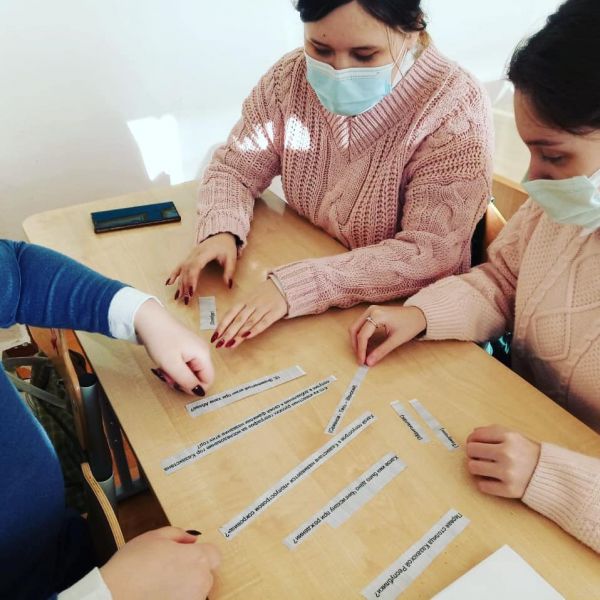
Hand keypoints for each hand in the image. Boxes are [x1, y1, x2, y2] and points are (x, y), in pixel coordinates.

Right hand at [100, 527, 219, 599]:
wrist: (113, 595)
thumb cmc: (132, 565)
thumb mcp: (155, 537)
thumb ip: (179, 534)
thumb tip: (192, 539)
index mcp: (197, 558)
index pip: (215, 555)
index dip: (202, 553)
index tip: (188, 555)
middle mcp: (199, 582)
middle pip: (206, 574)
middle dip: (193, 571)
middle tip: (171, 570)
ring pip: (197, 592)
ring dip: (186, 588)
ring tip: (163, 585)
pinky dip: (177, 599)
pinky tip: (161, 596)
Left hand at [135, 299, 214, 395]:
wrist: (149, 319)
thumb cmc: (161, 340)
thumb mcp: (172, 365)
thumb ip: (187, 381)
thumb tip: (200, 392)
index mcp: (203, 355)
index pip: (208, 381)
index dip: (193, 388)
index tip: (177, 384)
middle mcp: (203, 351)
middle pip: (199, 376)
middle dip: (183, 381)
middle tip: (167, 377)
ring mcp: (195, 348)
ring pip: (191, 370)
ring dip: (177, 374)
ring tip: (164, 369)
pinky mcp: (186, 346)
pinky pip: (186, 363)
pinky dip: (175, 367)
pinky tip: (165, 362)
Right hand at [166, 233, 237, 303]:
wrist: (221, 235)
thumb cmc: (226, 247)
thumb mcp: (232, 258)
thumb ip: (229, 271)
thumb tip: (228, 285)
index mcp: (206, 253)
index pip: (196, 266)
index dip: (192, 279)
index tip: (191, 291)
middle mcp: (195, 254)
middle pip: (187, 270)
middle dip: (185, 285)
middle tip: (185, 299)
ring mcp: (190, 255)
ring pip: (182, 270)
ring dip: (179, 283)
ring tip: (177, 297)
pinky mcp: (189, 257)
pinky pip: (179, 266)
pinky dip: (173, 274)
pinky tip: (168, 283)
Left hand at [211, 279, 287, 348]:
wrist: (284, 285)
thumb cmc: (264, 293)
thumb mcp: (250, 298)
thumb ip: (240, 310)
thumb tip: (226, 324)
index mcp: (244, 300)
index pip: (230, 314)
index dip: (221, 326)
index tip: (214, 337)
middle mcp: (252, 304)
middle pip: (237, 320)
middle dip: (227, 333)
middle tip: (219, 344)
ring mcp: (263, 308)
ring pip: (248, 322)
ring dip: (238, 334)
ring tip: (230, 344)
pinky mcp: (274, 312)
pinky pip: (264, 322)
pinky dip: (255, 329)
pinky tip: (248, 336)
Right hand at [349, 305, 426, 365]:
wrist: (419, 314)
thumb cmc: (410, 324)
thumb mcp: (396, 340)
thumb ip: (381, 351)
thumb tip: (369, 362)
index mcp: (377, 315)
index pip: (363, 335)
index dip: (361, 350)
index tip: (362, 362)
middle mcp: (371, 310)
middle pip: (354, 329)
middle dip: (356, 345)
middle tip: (360, 358)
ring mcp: (370, 310)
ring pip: (356, 327)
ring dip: (356, 341)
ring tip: (362, 353)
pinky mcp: (372, 312)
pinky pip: (361, 324)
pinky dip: (360, 335)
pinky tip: (365, 345)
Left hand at [466, 425, 540, 497]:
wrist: (550, 474)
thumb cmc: (528, 453)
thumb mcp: (514, 435)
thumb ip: (493, 431)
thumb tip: (473, 433)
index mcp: (508, 438)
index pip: (476, 436)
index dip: (471, 440)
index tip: (474, 444)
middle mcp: (507, 454)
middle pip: (471, 451)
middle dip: (473, 454)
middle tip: (479, 456)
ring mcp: (507, 472)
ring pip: (473, 468)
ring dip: (476, 468)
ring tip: (484, 467)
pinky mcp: (508, 489)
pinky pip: (482, 486)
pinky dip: (484, 483)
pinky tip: (491, 479)